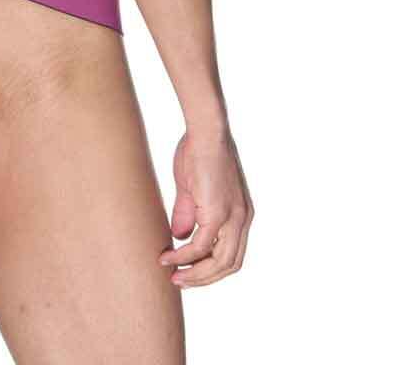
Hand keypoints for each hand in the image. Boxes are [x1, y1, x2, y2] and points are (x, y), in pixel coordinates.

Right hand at [158, 127, 253, 287]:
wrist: (205, 130)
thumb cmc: (198, 151)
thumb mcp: (193, 188)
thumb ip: (189, 213)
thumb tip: (181, 237)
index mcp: (241, 214)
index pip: (232, 253)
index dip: (211, 268)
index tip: (189, 271)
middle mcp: (243, 220)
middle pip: (229, 265)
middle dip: (203, 278)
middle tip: (180, 281)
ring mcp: (233, 217)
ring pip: (219, 263)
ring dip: (195, 274)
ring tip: (173, 276)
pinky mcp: (218, 212)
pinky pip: (201, 246)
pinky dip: (184, 256)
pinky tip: (168, 256)